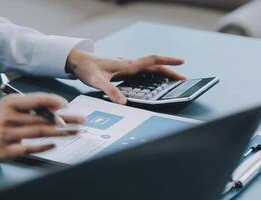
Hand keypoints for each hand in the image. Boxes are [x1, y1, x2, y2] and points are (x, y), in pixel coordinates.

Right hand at [0, 93, 83, 160]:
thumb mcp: (10, 104)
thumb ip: (31, 103)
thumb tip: (56, 106)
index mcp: (11, 104)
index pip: (37, 100)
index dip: (54, 101)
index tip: (68, 105)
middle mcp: (10, 118)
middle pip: (42, 118)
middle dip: (65, 119)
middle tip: (82, 120)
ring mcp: (8, 135)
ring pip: (39, 132)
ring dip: (60, 132)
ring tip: (75, 131)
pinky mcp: (7, 150)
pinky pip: (29, 148)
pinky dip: (43, 147)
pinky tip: (55, 145)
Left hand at [66, 49, 185, 103]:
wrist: (77, 61)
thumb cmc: (87, 68)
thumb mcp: (98, 81)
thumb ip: (111, 91)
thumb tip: (124, 102)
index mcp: (127, 65)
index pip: (152, 60)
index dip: (168, 61)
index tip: (182, 62)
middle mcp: (129, 64)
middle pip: (154, 66)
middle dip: (170, 71)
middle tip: (183, 78)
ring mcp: (126, 67)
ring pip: (148, 69)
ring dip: (161, 73)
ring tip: (172, 81)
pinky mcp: (121, 70)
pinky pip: (141, 72)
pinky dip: (151, 76)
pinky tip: (152, 82)